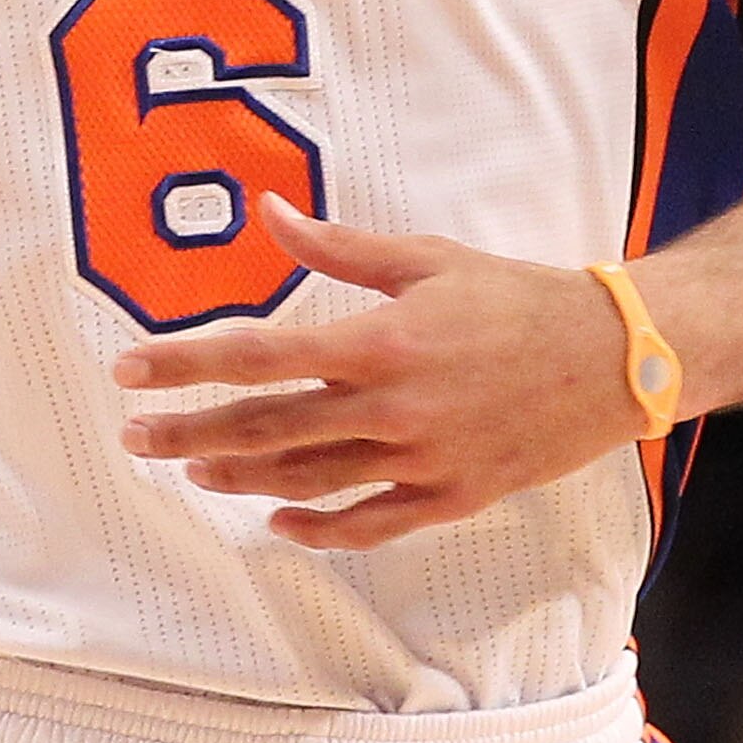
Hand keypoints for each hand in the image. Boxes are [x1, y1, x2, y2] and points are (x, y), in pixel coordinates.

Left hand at [113, 197, 642, 549]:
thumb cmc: (516, 296)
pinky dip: (317, 529)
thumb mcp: (426, 258)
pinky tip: (276, 521)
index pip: (257, 356)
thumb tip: (267, 213)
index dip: (185, 365)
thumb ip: (338, 247)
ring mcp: (421, 460)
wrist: (614, 357)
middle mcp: (393, 408)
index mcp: (381, 340)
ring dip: (241, 479)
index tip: (128, 371)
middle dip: (189, 433)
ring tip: (193, 470)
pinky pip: (370, 525)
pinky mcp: (452, 497)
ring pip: (308, 482)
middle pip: (266, 429)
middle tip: (132, 437)